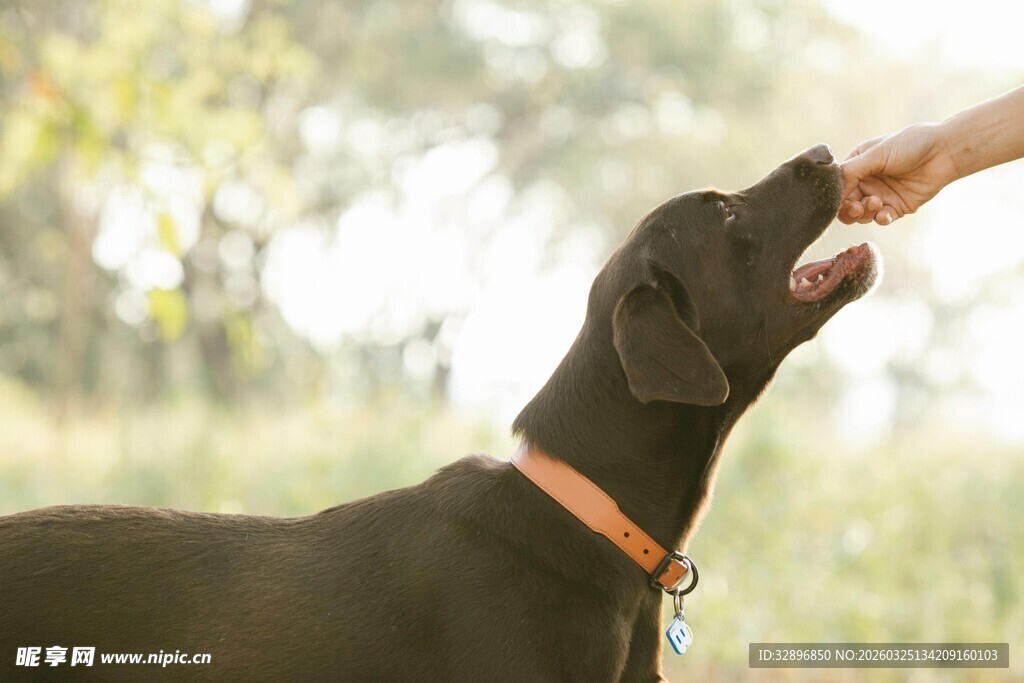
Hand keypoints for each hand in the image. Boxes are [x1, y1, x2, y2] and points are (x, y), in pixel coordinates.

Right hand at [838, 123, 959, 224]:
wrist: (944, 151)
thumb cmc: (910, 144)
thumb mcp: (876, 154)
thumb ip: (851, 171)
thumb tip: (831, 190)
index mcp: (858, 165)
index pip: (838, 185)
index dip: (836, 195)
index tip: (838, 200)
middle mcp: (866, 181)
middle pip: (845, 204)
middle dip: (848, 209)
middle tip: (857, 207)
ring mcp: (881, 195)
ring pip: (861, 215)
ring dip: (865, 213)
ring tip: (876, 203)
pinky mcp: (896, 207)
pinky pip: (881, 219)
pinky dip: (880, 218)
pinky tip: (885, 214)